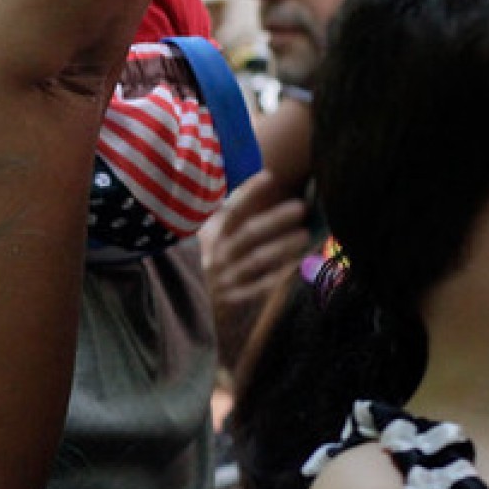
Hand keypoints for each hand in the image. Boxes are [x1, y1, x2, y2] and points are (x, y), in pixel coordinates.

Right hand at [202, 171, 314, 367]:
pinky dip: (276, 277)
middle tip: (300, 206)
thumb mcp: (205, 244)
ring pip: (256, 260)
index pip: (229, 210)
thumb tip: (241, 191)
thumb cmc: (204, 270)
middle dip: (274, 219)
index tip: (269, 175)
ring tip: (304, 235)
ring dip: (282, 246)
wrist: (183, 314)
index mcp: (209, 239)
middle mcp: (215, 257)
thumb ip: (220, 221)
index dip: (248, 193)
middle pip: (248, 233)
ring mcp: (223, 279)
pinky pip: (257, 288)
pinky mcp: (231, 301)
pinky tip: (295, 267)